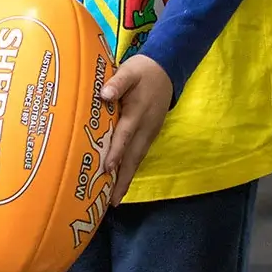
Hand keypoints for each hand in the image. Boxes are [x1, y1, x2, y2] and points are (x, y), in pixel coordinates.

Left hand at [100, 54, 171, 204]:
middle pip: (133, 156)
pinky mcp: (150, 134)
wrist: (167, 70)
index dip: (116, 152)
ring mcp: (149, 132)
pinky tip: (122, 181)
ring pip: (137, 159)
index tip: (108, 169)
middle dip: (122, 179)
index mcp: (137, 112)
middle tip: (112, 201)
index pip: (125, 135)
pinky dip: (131, 169)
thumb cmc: (143, 71)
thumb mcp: (129, 71)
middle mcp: (145, 127)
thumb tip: (105, 94)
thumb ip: (118, 82)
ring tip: (115, 198)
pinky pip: (139, 155)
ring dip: (126, 179)